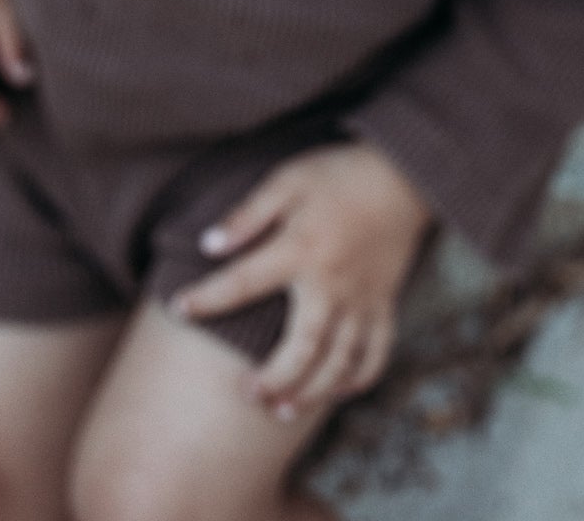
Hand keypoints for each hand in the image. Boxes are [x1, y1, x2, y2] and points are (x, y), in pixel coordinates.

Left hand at [173, 139, 434, 419]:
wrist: (402, 175)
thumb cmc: (338, 174)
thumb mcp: (288, 179)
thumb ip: (249, 214)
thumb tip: (208, 245)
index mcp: (300, 250)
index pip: (243, 282)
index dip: (208, 298)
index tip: (180, 308)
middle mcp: (331, 285)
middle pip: (301, 348)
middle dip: (273, 379)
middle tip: (247, 394)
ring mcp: (362, 301)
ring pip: (338, 363)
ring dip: (311, 392)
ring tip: (283, 409)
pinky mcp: (385, 306)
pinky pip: (375, 355)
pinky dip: (357, 380)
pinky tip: (337, 391)